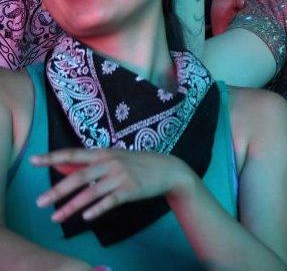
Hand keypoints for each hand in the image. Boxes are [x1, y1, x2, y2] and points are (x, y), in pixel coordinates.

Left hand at [31, 148, 194, 222]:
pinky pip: (110, 201)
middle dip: (57, 191)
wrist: (169, 169)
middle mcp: (110, 163)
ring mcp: (121, 176)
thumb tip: (61, 165)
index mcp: (103, 153)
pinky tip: (85, 217)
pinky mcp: (130, 190)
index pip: (73, 154)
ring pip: (91, 193)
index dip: (53, 157)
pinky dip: (97, 209)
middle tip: (40, 202)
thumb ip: (89, 162)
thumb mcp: (114, 158)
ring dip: (71, 206)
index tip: (34, 161)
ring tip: (57, 217)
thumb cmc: (138, 163)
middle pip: (79, 177)